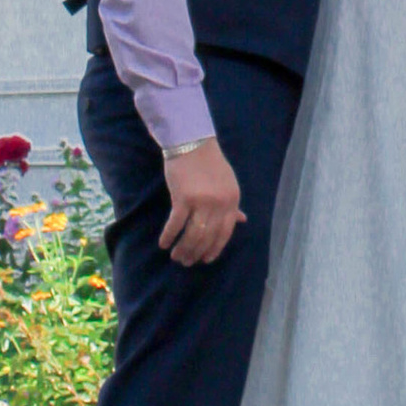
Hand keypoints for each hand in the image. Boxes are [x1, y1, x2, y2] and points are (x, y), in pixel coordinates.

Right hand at [159, 135, 242, 267]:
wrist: (192, 143)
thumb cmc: (209, 163)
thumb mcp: (228, 183)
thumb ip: (233, 204)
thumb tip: (242, 220)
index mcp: (232, 201)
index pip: (225, 233)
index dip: (215, 249)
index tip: (206, 259)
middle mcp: (219, 204)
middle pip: (208, 237)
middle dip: (196, 253)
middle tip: (186, 262)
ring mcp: (202, 202)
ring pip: (192, 235)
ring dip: (183, 249)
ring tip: (176, 257)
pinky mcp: (183, 198)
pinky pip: (175, 224)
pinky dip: (169, 236)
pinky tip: (163, 244)